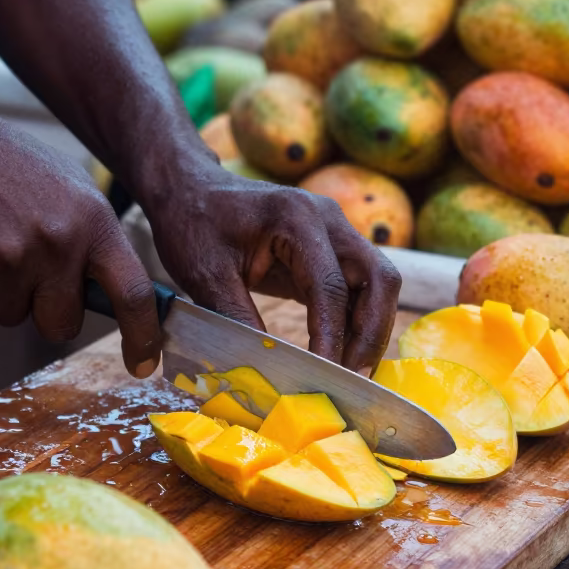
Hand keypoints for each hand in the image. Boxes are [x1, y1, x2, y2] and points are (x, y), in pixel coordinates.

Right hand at [0, 103, 161, 378]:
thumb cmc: (8, 165)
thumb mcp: (70, 187)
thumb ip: (92, 239)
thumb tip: (110, 293)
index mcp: (91, 221)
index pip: (132, 292)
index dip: (143, 336)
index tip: (143, 363)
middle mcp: (56, 244)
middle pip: (63, 324)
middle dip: (47, 311)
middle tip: (30, 271)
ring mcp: (9, 260)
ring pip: (13, 316)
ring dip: (3, 294)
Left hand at [145, 161, 402, 376]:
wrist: (189, 189)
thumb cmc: (194, 224)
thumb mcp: (206, 275)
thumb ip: (238, 319)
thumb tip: (267, 371)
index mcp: (296, 217)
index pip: (331, 285)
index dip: (332, 336)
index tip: (325, 376)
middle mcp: (328, 220)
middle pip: (379, 279)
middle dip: (371, 334)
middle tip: (351, 379)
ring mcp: (336, 231)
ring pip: (378, 284)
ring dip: (370, 330)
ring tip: (350, 373)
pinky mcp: (331, 248)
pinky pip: (359, 287)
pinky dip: (356, 321)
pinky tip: (340, 354)